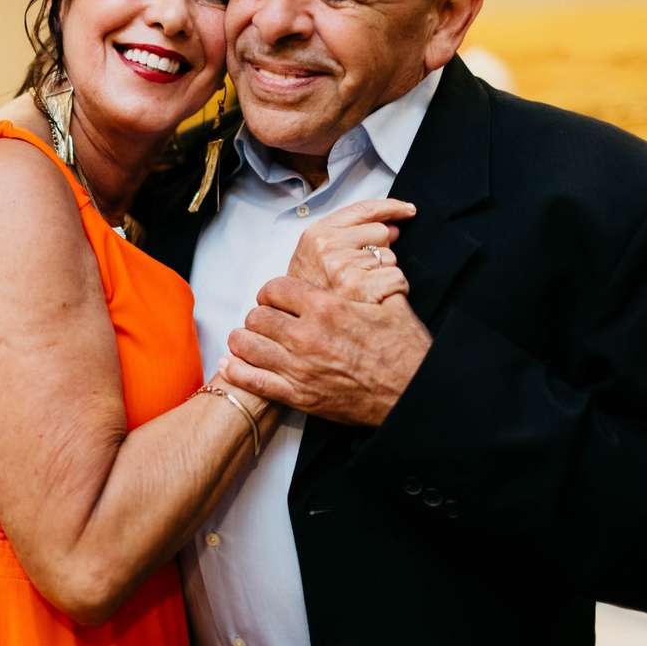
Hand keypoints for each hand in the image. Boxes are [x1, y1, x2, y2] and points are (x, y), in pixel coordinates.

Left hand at [220, 277, 431, 425]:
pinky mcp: (298, 396)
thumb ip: (369, 275)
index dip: (273, 291)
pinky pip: (252, 381)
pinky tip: (233, 364)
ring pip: (247, 344)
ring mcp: (299, 368)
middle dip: (260, 315)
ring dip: (245, 339)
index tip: (277, 297)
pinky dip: (237, 371)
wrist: (413, 395)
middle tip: (267, 319)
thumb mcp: (391, 302)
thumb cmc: (405, 350)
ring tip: (250, 338)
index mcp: (326, 308)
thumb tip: (368, 249)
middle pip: (256, 315)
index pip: (275, 288)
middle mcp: (307, 336)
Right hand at [287, 199, 414, 303]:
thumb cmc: (309, 288)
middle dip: (378, 250)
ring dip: (384, 273)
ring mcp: (343, 266)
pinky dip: (393, 289)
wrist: (294, 319)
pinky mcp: (360, 288)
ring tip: (362, 286)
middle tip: (360, 270)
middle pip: (381, 233)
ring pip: (390, 258)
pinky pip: (396, 278)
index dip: (390, 208)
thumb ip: (349, 234)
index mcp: (317, 233)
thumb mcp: (315, 253)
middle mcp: (329, 246)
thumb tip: (393, 228)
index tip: (406, 210)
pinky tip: (375, 297)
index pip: (363, 209)